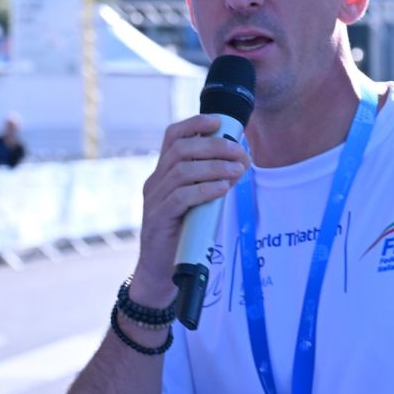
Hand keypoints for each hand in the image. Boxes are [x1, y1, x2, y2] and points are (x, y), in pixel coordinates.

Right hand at [132, 115, 249, 305]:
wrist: (162, 272)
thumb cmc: (183, 235)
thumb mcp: (198, 203)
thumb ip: (211, 182)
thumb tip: (238, 163)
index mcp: (163, 174)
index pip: (172, 137)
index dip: (194, 123)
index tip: (219, 121)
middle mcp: (155, 182)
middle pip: (180, 149)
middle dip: (214, 146)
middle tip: (239, 152)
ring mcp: (154, 200)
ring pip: (182, 171)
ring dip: (214, 167)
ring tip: (237, 171)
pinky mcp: (158, 219)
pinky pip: (181, 197)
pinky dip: (205, 190)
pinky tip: (223, 189)